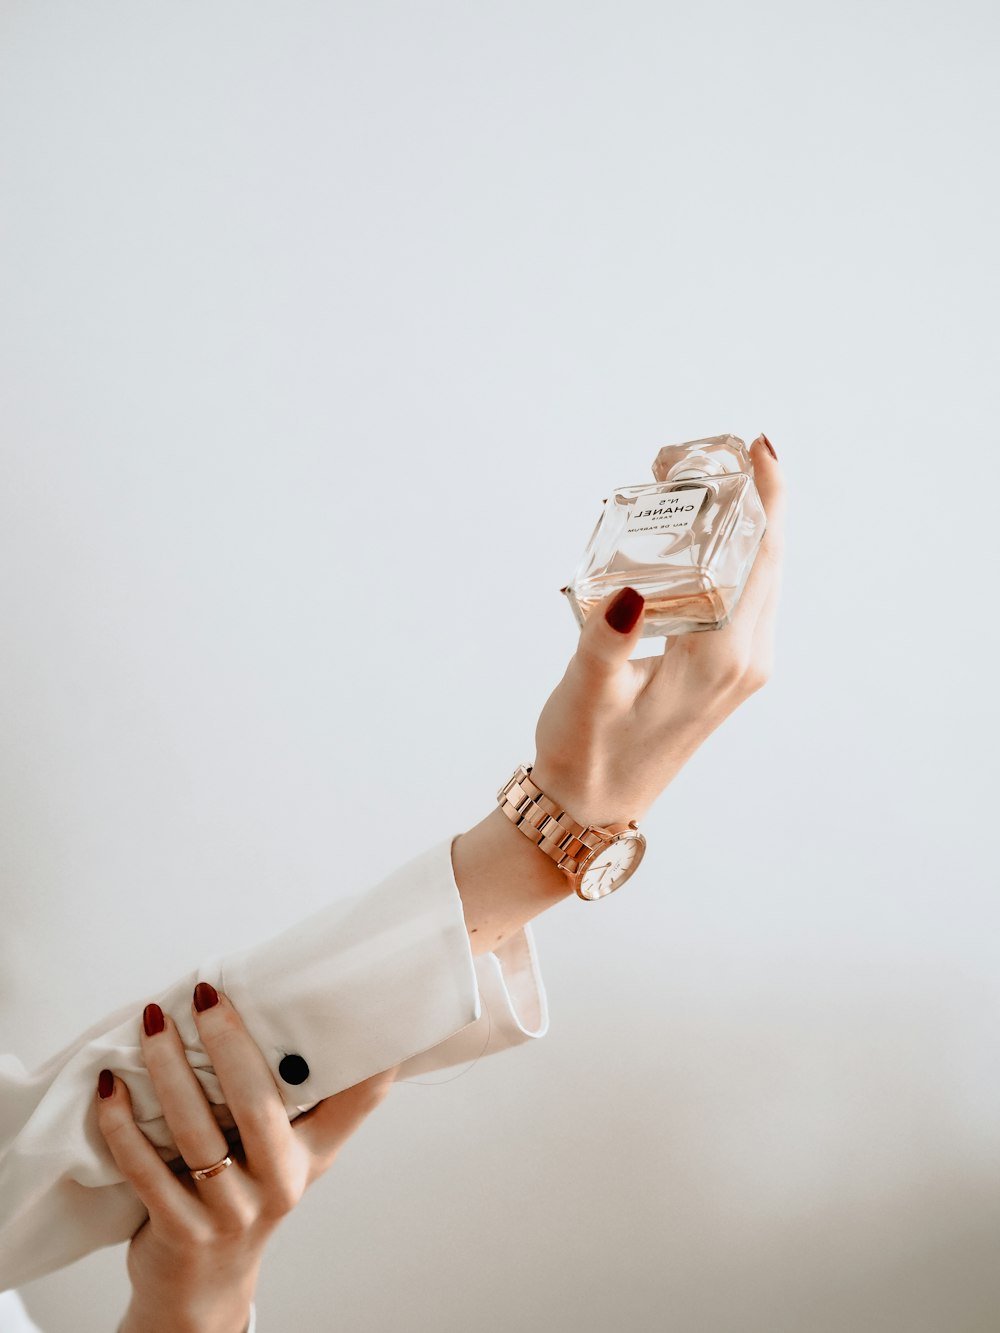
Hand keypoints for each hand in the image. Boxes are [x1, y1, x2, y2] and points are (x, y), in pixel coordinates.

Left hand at [96, 986, 396, 1332]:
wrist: (204, 1286)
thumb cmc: (246, 1193)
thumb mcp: (286, 1154)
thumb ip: (293, 1100)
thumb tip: (286, 1010)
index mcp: (314, 1153)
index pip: (358, 1099)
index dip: (369, 1055)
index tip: (361, 999)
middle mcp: (282, 1182)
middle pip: (259, 1105)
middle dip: (228, 1043)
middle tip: (204, 994)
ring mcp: (232, 1211)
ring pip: (195, 1132)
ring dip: (167, 1070)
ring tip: (153, 1022)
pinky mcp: (182, 1232)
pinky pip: (145, 1170)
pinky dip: (122, 1124)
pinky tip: (111, 1087)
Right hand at [532, 435, 785, 825]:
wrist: (590, 811)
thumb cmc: (585, 756)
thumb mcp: (588, 694)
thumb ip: (607, 641)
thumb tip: (627, 588)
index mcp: (722, 659)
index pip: (761, 557)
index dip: (767, 495)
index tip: (757, 446)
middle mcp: (745, 659)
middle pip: (767, 556)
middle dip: (747, 495)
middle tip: (694, 455)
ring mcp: (741, 666)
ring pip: (758, 573)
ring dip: (737, 522)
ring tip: (689, 482)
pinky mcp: (725, 670)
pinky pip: (742, 595)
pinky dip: (726, 553)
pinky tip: (692, 535)